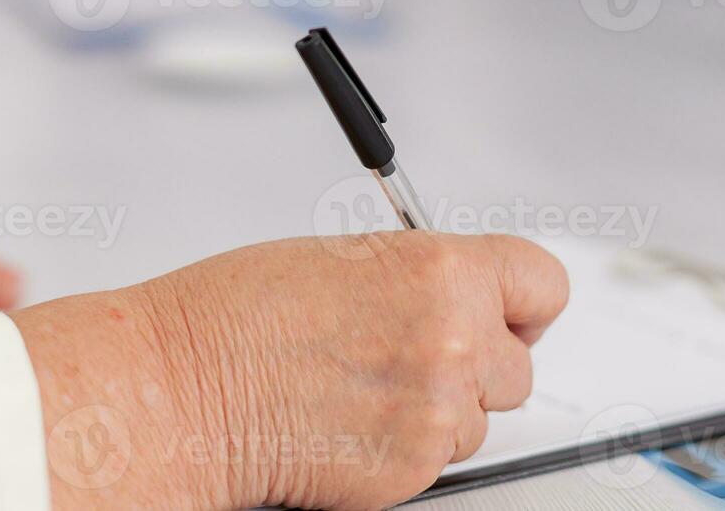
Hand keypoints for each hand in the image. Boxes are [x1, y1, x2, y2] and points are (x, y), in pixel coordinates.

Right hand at [13, 232, 569, 510]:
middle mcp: (454, 339)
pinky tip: (351, 421)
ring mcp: (436, 411)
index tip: (511, 313)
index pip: (542, 283)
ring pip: (478, 420)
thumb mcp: (348, 255)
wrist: (182, 387)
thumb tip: (461, 293)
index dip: (523, 303)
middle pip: (518, 363)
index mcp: (442, 269)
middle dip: (476, 363)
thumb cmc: (238, 314)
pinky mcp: (411, 470)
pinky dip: (405, 447)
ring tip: (363, 386)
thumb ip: (423, 274)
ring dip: (438, 409)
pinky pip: (441, 461)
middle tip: (412, 355)